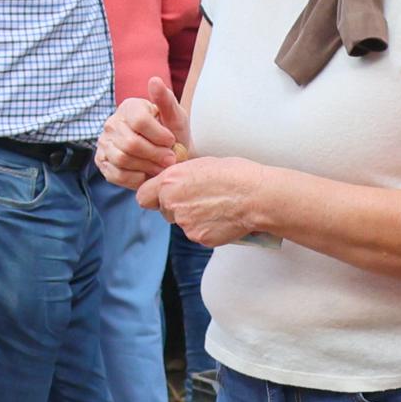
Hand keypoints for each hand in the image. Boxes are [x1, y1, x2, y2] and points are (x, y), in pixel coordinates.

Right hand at [97, 81, 188, 188]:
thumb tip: (154, 81)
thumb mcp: (176, 116)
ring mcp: (104, 143)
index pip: (140, 121)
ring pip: (123, 159)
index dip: (159, 136)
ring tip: (161, 167)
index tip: (172, 141)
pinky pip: (116, 175)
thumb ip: (166, 100)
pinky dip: (136, 178)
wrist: (167, 153)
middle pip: (131, 144)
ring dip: (147, 167)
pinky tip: (147, 173)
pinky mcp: (102, 162)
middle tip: (171, 159)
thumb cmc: (172, 132)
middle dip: (155, 155)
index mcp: (129, 107)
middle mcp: (112, 123)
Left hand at [137, 157, 280, 245]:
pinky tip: (222, 217)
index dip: (154, 197)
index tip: (163, 196)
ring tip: (216, 207)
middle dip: (177, 207)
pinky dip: (207, 228)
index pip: (143, 197)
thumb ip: (181, 176)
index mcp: (170, 181)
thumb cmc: (236, 174)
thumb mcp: (202, 164)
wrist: (257, 196)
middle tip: (200, 199)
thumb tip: (175, 182)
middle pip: (164, 211)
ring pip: (182, 223)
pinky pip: (197, 234)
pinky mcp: (199, 238)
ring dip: (193, 218)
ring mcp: (185, 223)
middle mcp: (173, 203)